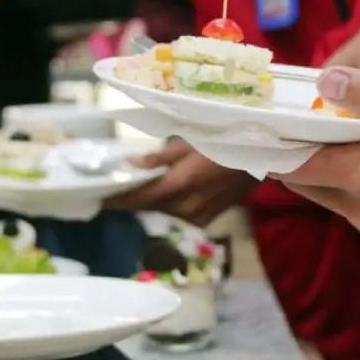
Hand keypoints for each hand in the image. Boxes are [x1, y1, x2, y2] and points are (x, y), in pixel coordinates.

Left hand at [104, 140, 256, 225]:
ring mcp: (197, 217)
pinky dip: (165, 205)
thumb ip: (158, 158)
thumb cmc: (225, 140)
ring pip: (162, 211)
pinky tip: (159, 194)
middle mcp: (186, 207)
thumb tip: (130, 164)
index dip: (115, 199)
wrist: (264, 157)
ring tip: (129, 190)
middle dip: (128, 199)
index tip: (94, 197)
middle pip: (147, 207)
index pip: (137, 198)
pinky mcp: (207, 219)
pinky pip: (178, 214)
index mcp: (178, 186)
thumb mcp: (189, 143)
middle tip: (108, 190)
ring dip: (146, 202)